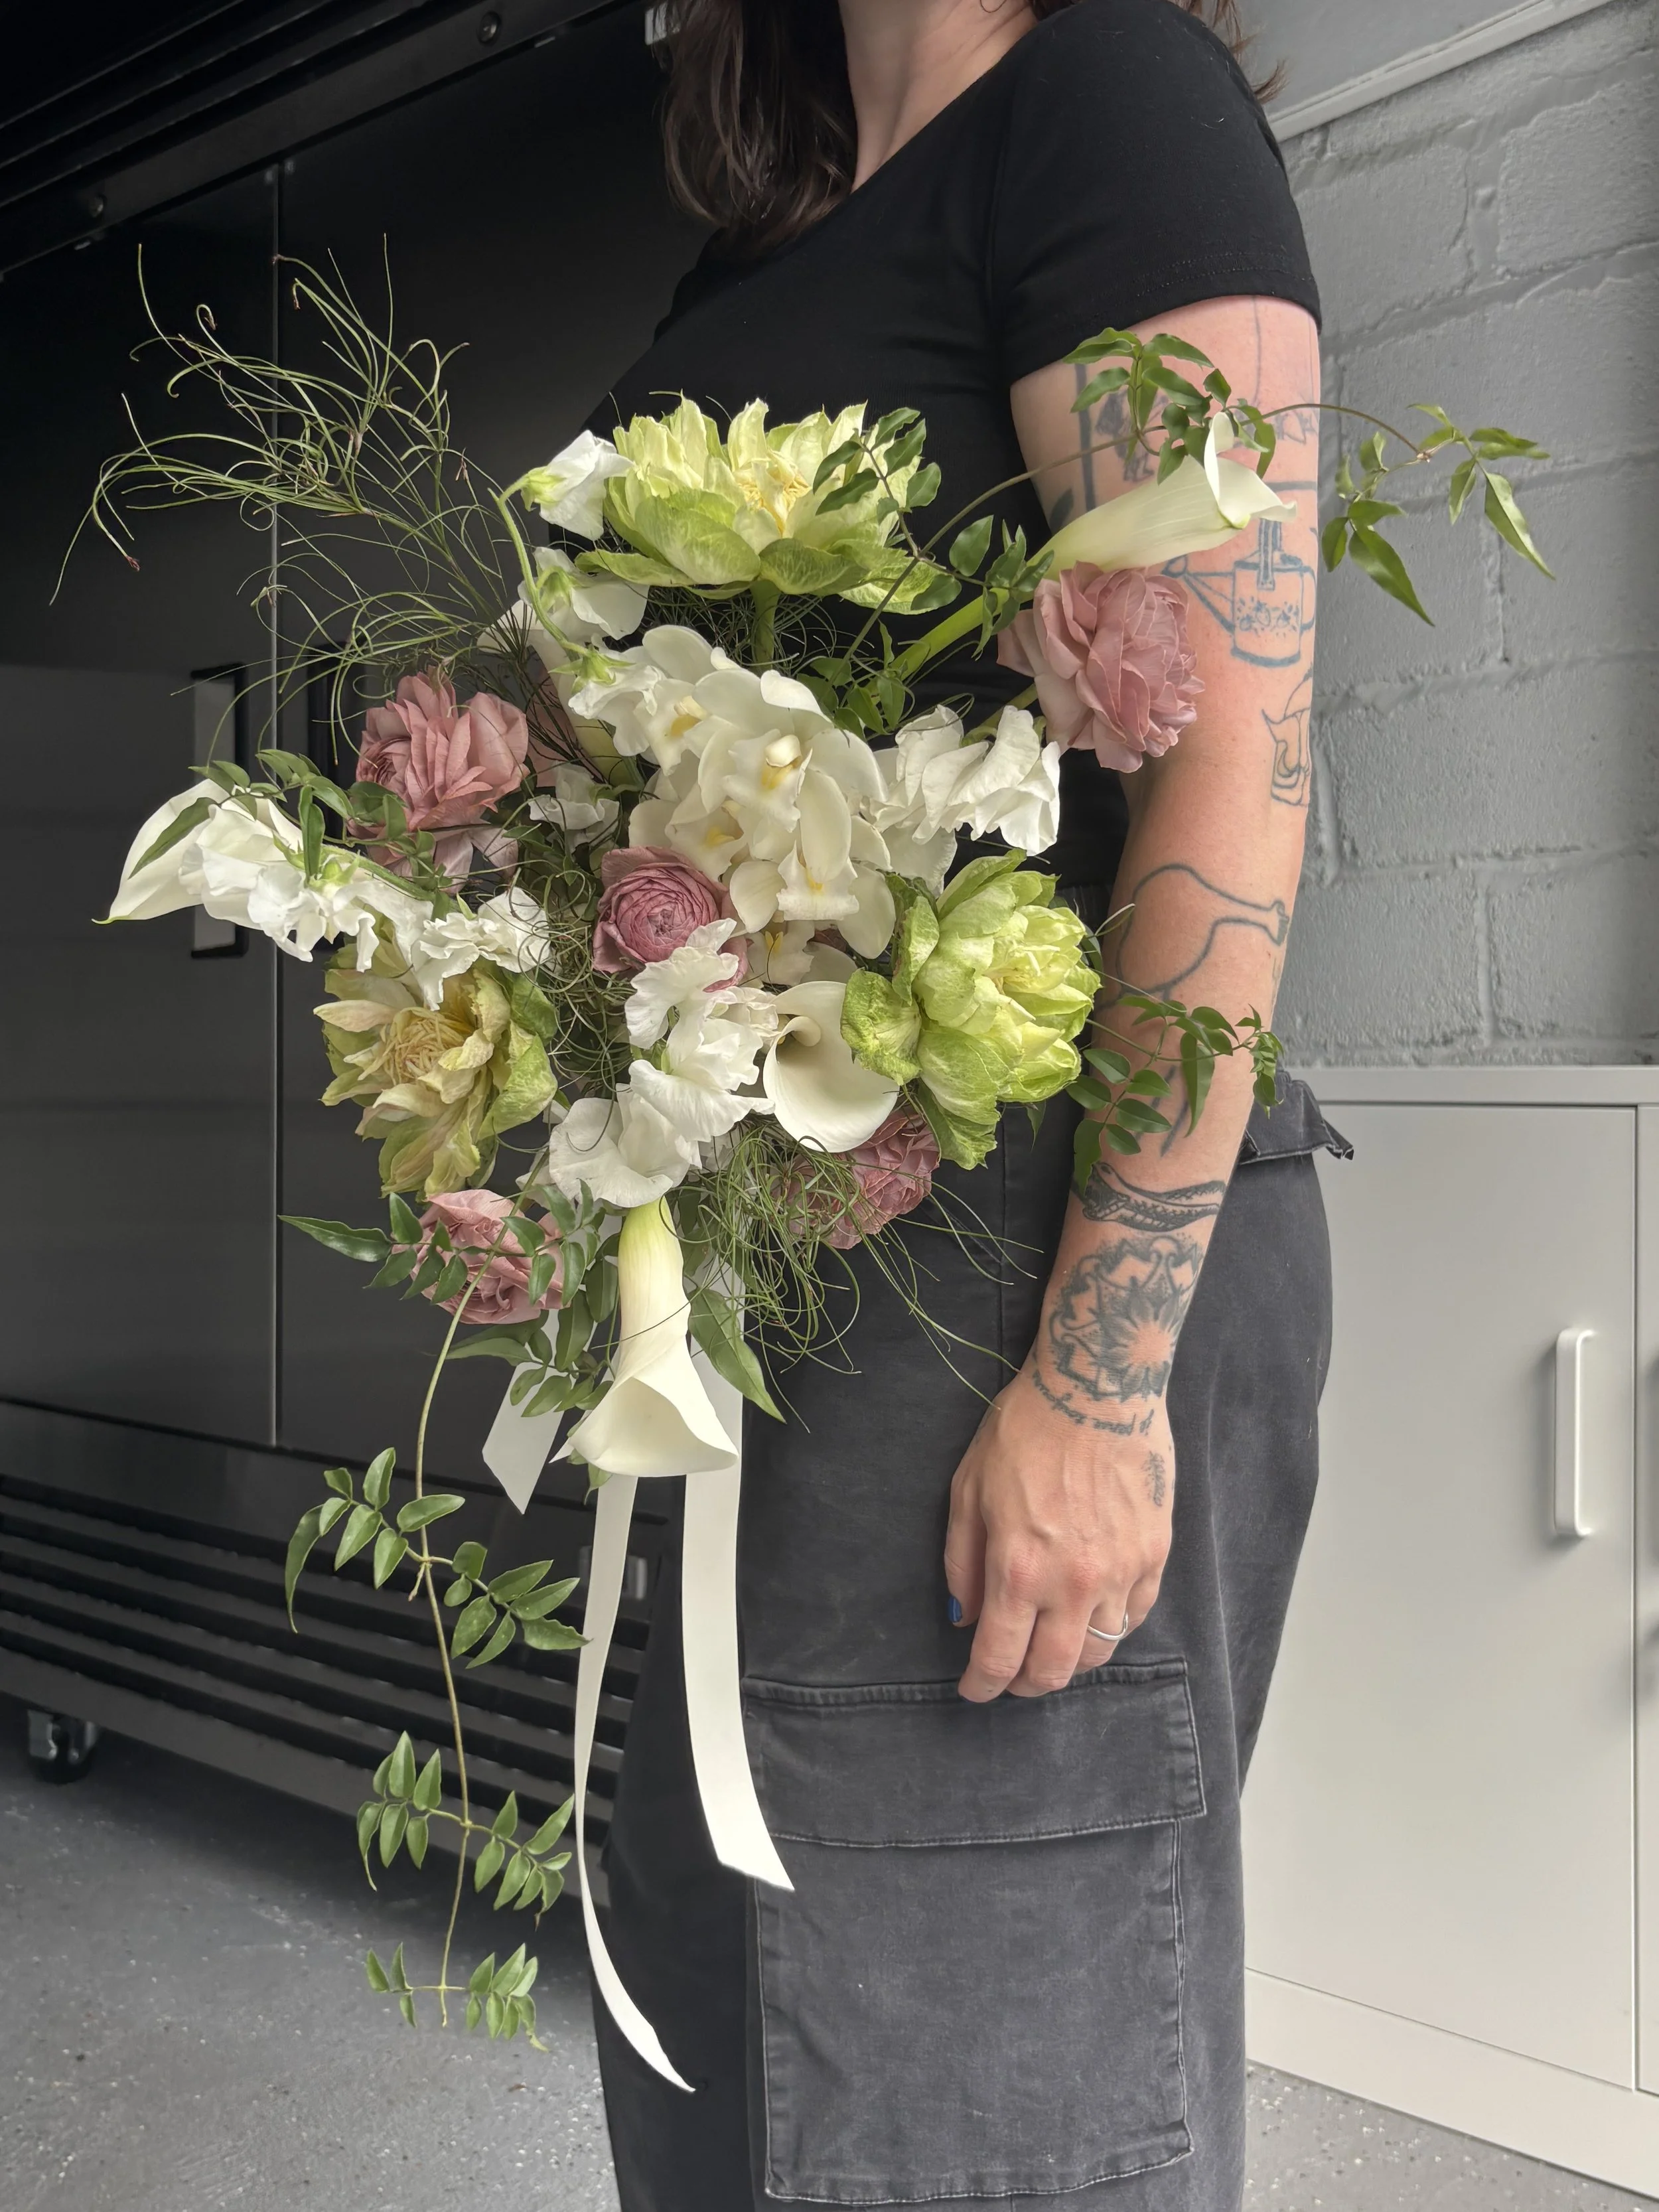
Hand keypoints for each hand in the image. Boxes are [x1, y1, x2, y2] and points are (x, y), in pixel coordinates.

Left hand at [943, 1369, 1172, 1700]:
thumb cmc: (1026, 1430)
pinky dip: (1110, 1627)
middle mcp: (1073, 1584)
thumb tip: (965, 1619)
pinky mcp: (1155, 1555)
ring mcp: (1121, 1573)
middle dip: (1026, 1685)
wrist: (1097, 1388)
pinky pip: (1134, 1616)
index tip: (974, 1690)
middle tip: (1012, 1676)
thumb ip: (963, 1563)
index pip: (1000, 1659)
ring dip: (1070, 1658)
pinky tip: (1091, 1613)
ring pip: (1099, 1652)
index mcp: (1019, 1570)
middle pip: (1055, 1672)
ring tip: (1052, 1643)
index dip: (983, 1686)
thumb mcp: (969, 1489)